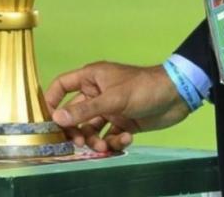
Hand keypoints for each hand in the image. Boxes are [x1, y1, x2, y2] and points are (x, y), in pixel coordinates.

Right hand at [45, 61, 189, 151]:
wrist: (177, 96)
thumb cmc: (143, 87)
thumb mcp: (113, 99)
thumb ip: (85, 110)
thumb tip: (57, 118)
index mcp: (92, 78)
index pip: (62, 85)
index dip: (51, 100)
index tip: (46, 119)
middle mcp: (97, 93)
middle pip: (74, 114)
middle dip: (76, 130)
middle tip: (79, 143)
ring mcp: (110, 109)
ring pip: (91, 128)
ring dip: (95, 139)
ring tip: (103, 145)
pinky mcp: (123, 122)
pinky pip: (109, 135)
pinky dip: (114, 141)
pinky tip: (126, 139)